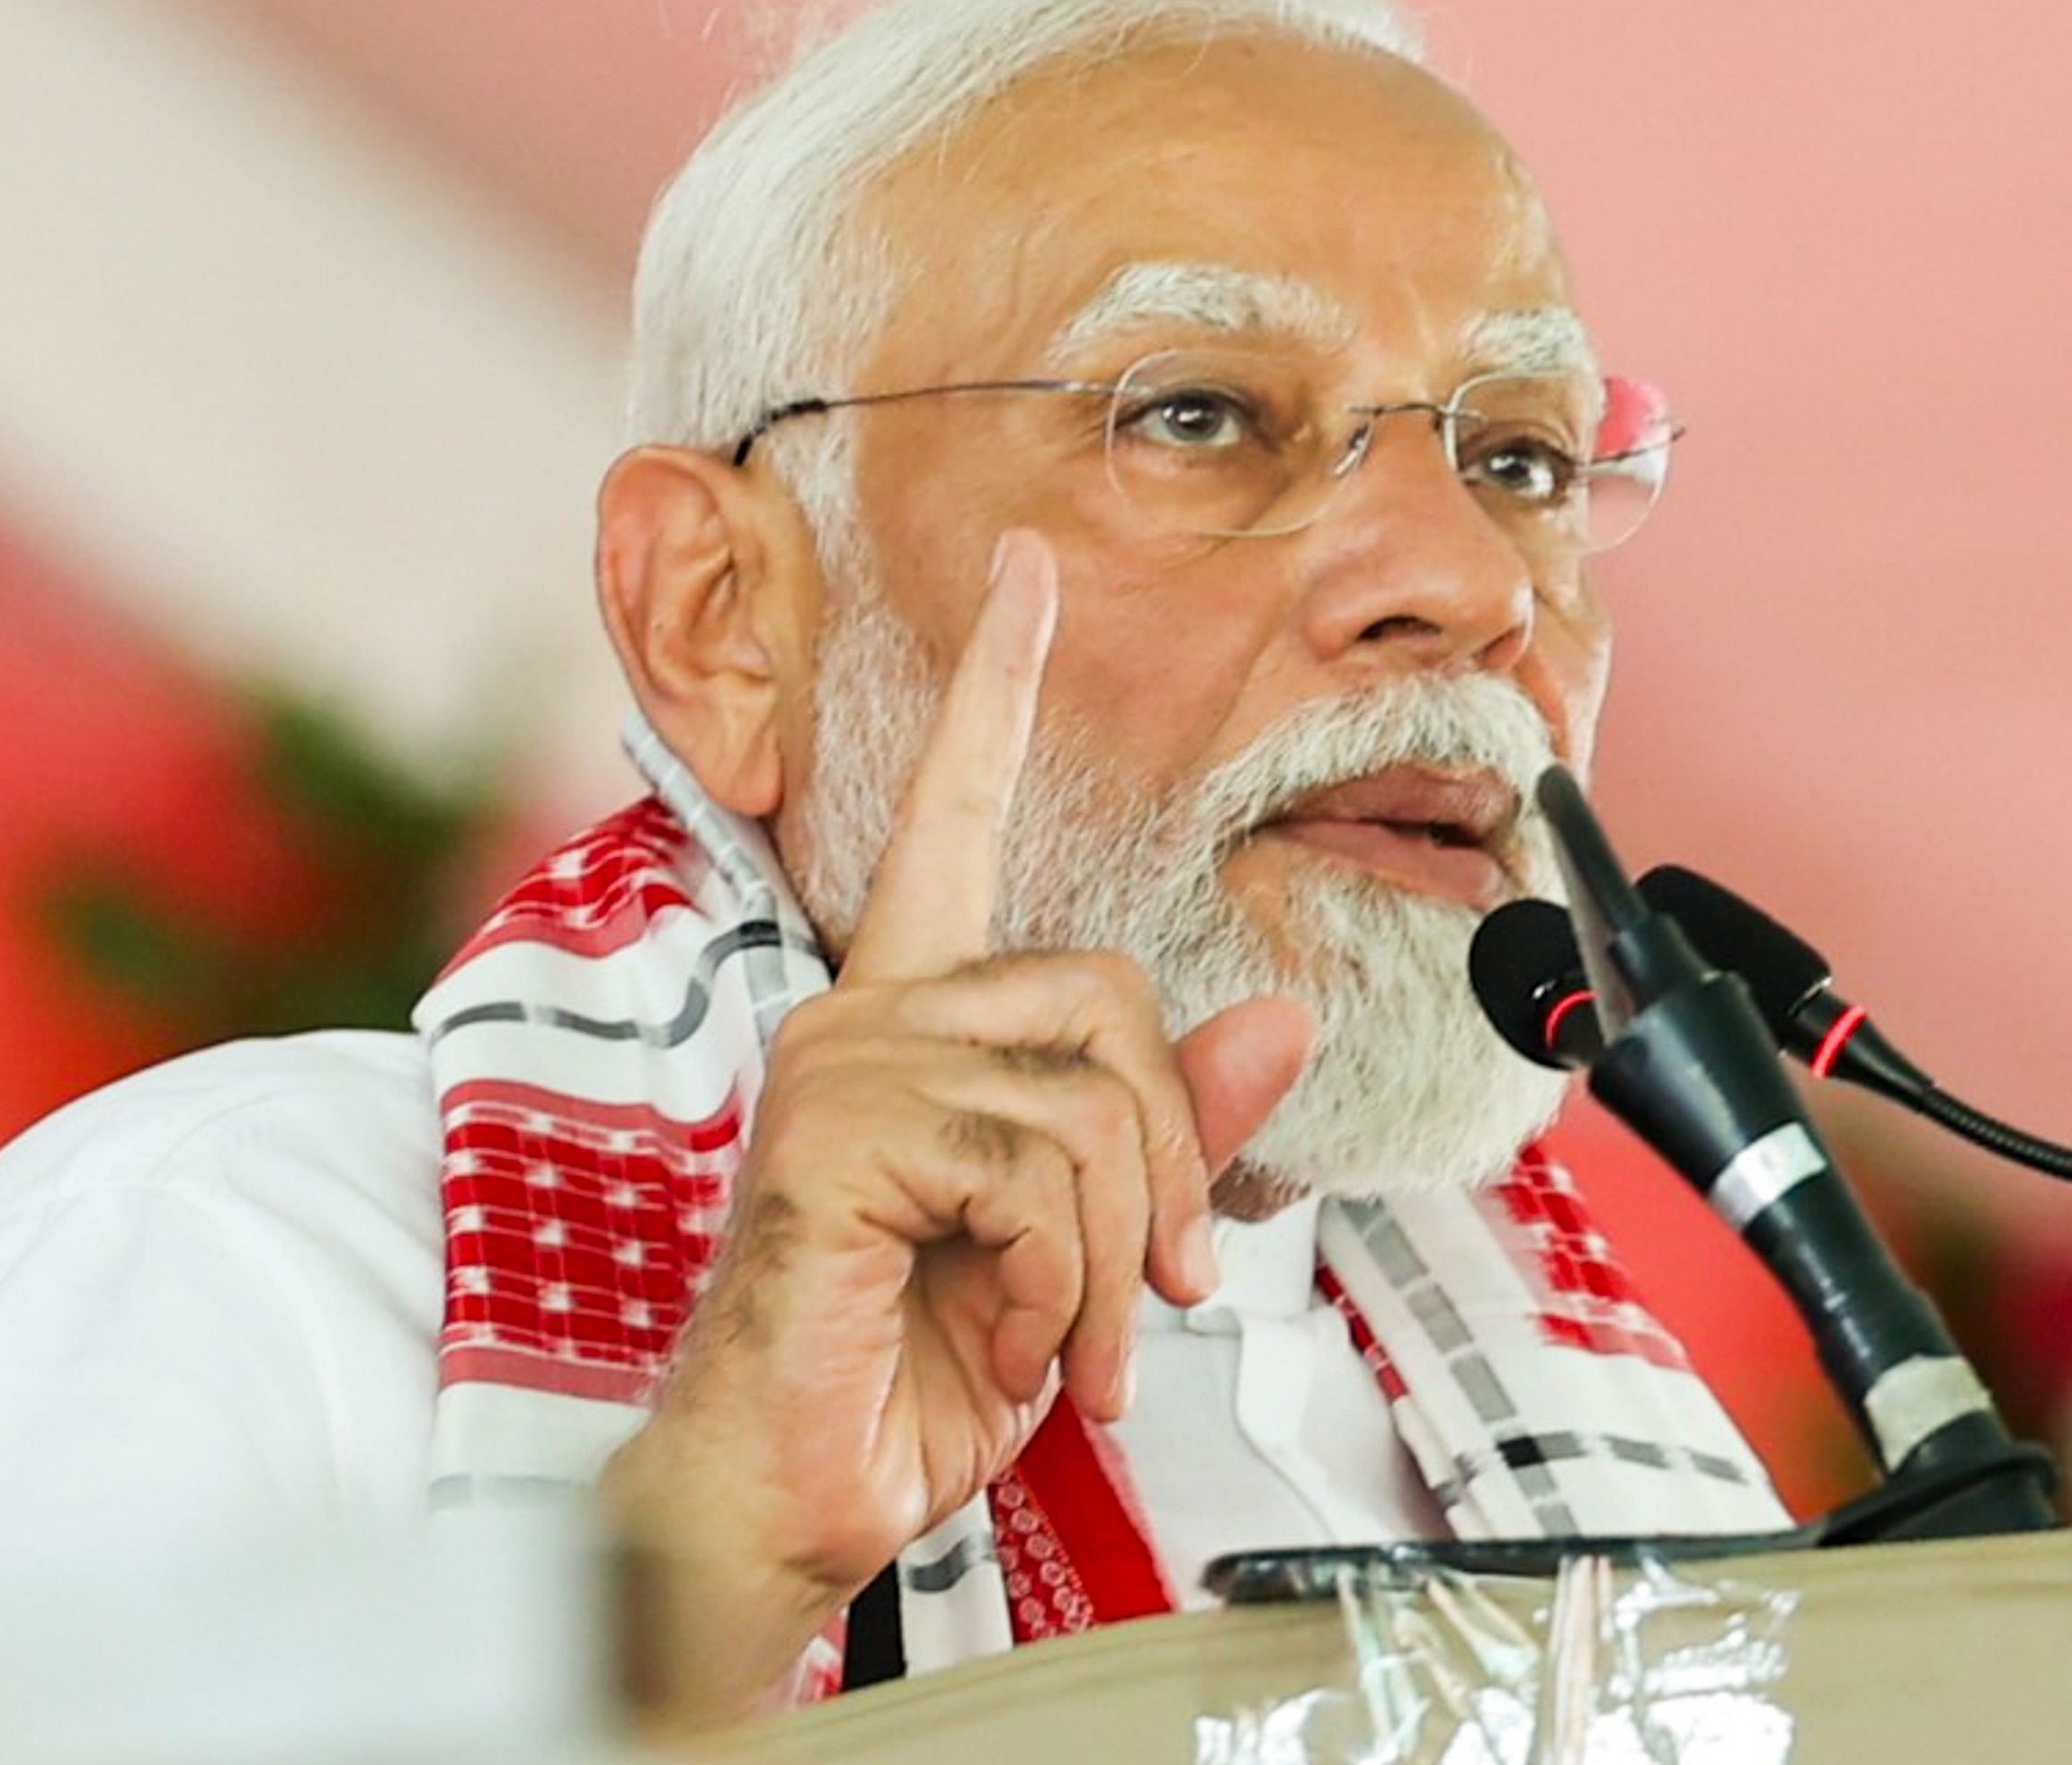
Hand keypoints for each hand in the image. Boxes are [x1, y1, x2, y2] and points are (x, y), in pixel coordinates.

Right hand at [600, 530, 1313, 1731]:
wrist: (793, 1503)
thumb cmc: (911, 1373)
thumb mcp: (1082, 1245)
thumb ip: (1168, 1129)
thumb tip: (1278, 1021)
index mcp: (916, 1019)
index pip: (957, 818)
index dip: (996, 687)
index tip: (1029, 567)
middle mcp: (870, 1015)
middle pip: (1114, 996)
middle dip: (1171, 1163)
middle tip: (1156, 1291)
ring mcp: (845, 1065)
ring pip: (1096, 1096)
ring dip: (1119, 1255)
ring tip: (1067, 1341)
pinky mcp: (841, 1136)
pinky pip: (1043, 1171)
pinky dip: (1066, 1286)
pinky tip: (1004, 1340)